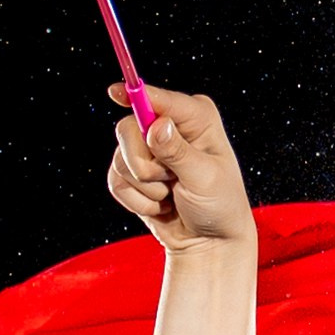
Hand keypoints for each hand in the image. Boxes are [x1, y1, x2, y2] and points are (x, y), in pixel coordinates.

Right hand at [108, 82, 255, 248]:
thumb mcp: (204, 177)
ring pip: (121, 159)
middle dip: (144, 165)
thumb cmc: (219, 206)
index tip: (115, 92)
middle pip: (128, 129)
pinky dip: (137, 200)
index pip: (158, 100)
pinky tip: (160, 204)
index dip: (135, 95)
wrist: (209, 241)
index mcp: (196, 117)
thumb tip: (158, 126)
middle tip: (169, 180)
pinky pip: (116, 180)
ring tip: (171, 194)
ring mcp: (148, 147)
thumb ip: (178, 152)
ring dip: (146, 188)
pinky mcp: (132, 171)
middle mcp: (170, 125)